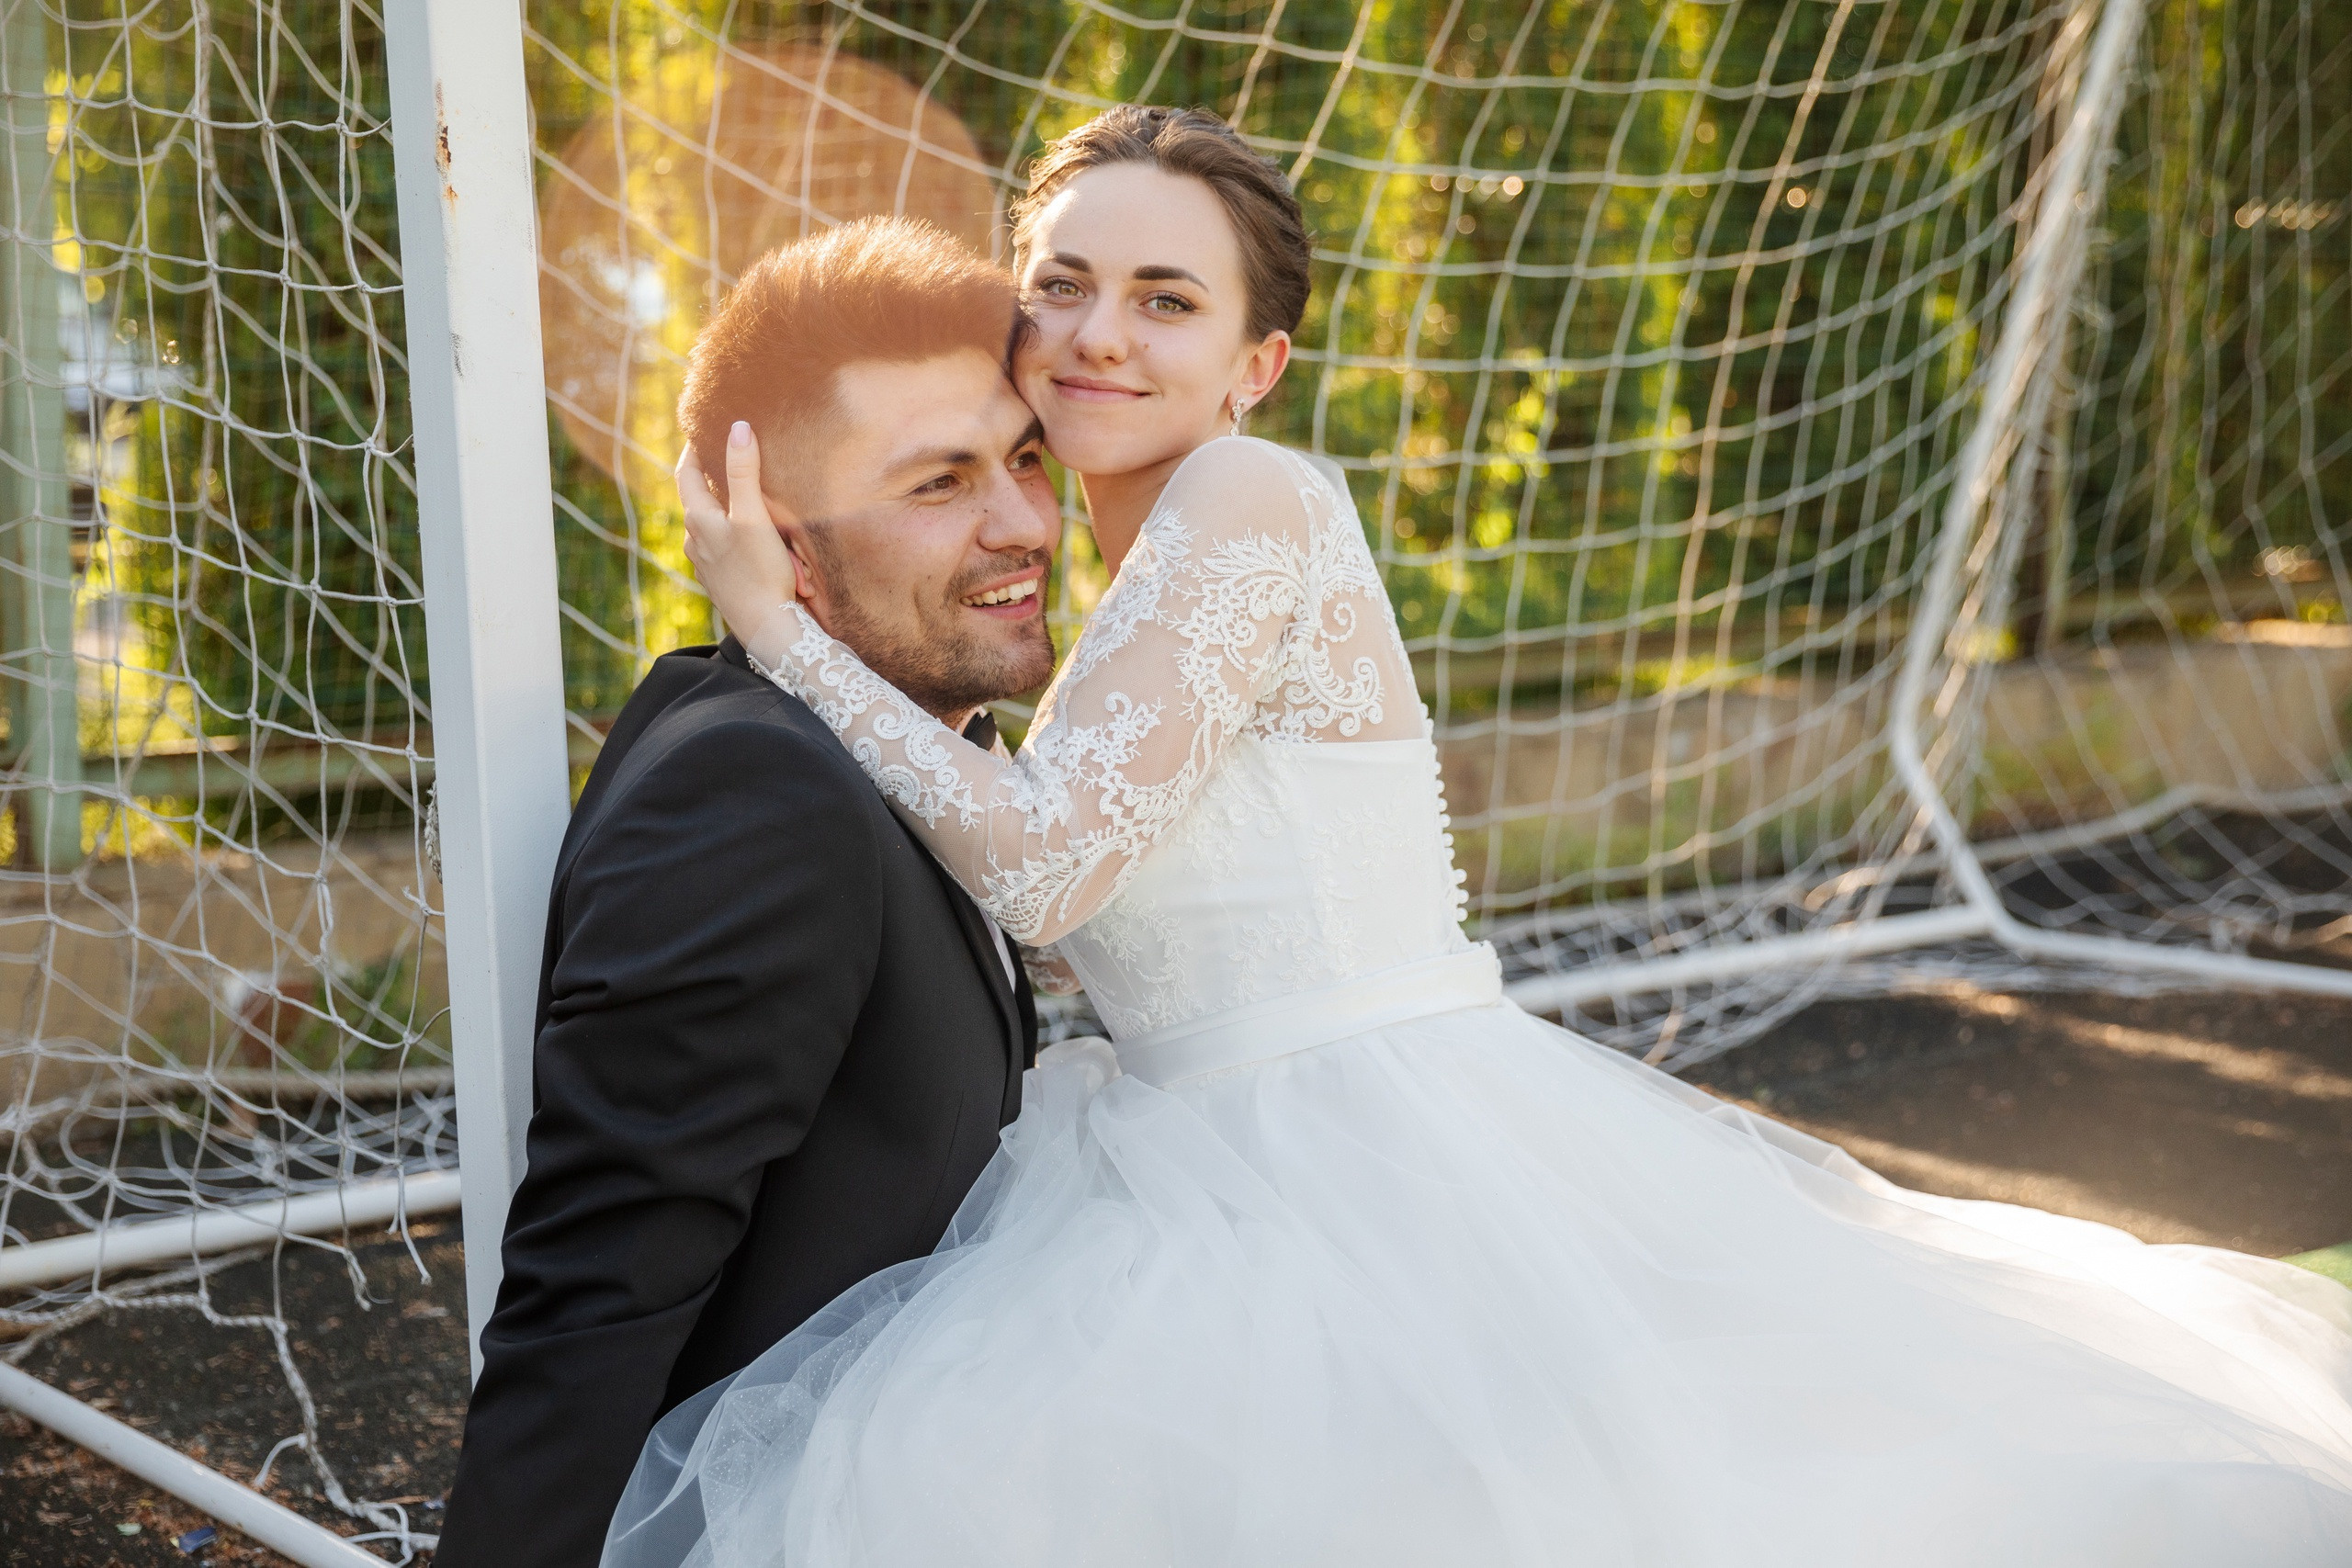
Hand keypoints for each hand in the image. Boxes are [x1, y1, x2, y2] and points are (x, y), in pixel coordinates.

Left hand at [678, 422, 801, 653]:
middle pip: (699, 499)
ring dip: (728, 509)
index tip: (704, 430)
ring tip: (749, 496)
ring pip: (713, 526)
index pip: (687, 474)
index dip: (694, 449)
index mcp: (698, 520)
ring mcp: (707, 565)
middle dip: (715, 478)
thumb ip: (744, 472)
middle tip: (732, 457)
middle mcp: (695, 541)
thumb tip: (737, 427)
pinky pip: (726, 549)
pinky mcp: (722, 582)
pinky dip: (738, 536)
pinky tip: (758, 540)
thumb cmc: (760, 573)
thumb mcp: (754, 516)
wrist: (766, 630)